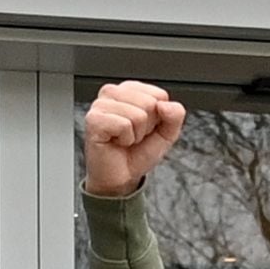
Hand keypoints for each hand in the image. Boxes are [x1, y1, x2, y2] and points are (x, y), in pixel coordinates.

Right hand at [82, 79, 184, 196]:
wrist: (120, 178)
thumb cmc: (137, 153)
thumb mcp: (166, 134)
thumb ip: (175, 115)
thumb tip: (165, 104)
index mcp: (130, 90)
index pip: (159, 95)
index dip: (158, 118)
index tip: (144, 128)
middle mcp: (113, 93)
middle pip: (150, 103)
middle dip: (147, 127)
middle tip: (133, 136)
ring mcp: (100, 104)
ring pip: (138, 115)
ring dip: (136, 135)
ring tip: (124, 140)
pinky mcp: (94, 119)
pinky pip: (124, 125)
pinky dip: (125, 139)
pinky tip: (116, 142)